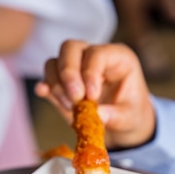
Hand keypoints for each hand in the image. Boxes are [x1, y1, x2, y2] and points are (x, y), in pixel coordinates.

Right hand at [35, 40, 155, 149]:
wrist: (122, 126)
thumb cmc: (131, 115)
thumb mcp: (131, 118)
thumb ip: (117, 116)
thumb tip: (98, 114)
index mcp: (117, 57)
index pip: (97, 53)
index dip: (90, 72)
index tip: (92, 96)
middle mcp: (93, 57)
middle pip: (70, 48)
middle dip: (68, 73)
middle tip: (76, 98)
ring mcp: (75, 68)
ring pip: (54, 62)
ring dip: (57, 85)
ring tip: (71, 107)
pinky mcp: (62, 83)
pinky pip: (47, 77)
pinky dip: (44, 86)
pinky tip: (43, 93)